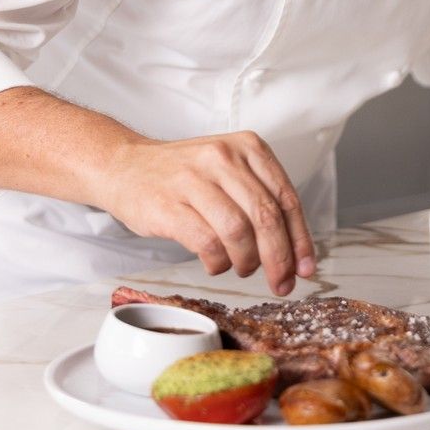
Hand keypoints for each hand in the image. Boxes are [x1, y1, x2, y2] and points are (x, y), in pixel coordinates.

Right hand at [98, 130, 317, 295]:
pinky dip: (217, 262)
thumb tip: (295, 251)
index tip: (305, 267)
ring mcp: (194, 179)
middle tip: (281, 283)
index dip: (300, 239)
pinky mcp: (168, 205)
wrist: (123, 166)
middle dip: (279, 258)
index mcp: (248, 147)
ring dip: (246, 261)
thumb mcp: (228, 170)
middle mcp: (223, 157)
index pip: (286, 198)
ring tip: (241, 268)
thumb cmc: (182, 175)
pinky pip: (207, 243)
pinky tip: (215, 263)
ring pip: (238, 232)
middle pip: (266, 217)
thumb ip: (259, 199)